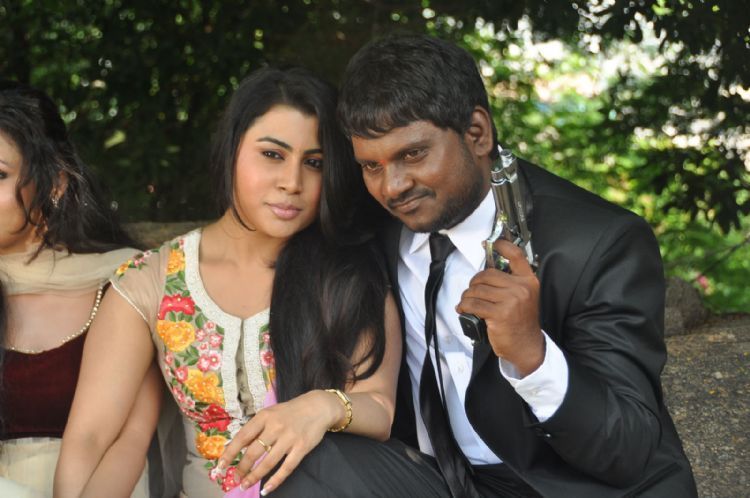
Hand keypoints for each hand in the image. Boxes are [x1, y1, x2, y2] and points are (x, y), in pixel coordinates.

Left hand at [219, 390, 341, 493]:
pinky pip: (286, 468)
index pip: (243, 437)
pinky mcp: (301, 448)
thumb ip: (255, 429)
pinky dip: (275, 480)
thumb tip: (236, 447)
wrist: (318, 407)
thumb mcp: (270, 414)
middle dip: (242, 468)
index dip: (230, 453)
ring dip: (254, 476)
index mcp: (264, 416)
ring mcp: (289, 438)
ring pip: (268, 462)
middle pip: (254, 452)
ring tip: (245, 485)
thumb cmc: (290, 411)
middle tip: (235, 478)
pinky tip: (266, 489)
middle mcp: (275, 427)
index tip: (220, 466)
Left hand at [456, 239, 543, 376]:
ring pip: (477, 289)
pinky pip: (473, 304)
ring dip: (467, 296)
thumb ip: (510, 283)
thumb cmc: (520, 321)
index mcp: (528, 281)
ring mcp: (511, 301)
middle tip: (471, 292)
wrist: (526, 346)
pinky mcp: (499, 314)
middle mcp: (521, 288)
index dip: (503, 246)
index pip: (516, 256)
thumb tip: (485, 273)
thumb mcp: (523, 297)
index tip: (492, 243)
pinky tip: (463, 310)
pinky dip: (464, 306)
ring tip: (467, 303)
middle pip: (487, 274)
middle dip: (474, 282)